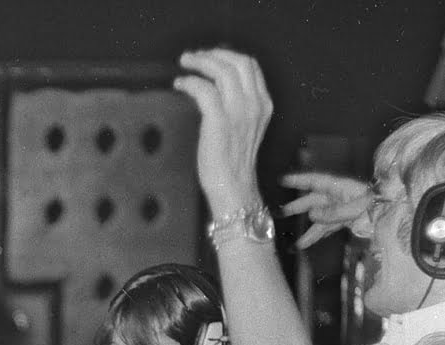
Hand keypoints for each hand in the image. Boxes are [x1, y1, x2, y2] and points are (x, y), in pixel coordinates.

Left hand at [173, 48, 272, 218]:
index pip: (251, 66)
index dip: (229, 55)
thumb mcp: (244, 130)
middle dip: (214, 53)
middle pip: (238, 61)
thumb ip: (237, 108)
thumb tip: (213, 90)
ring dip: (200, 62)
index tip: (212, 57)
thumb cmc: (233, 166)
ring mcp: (238, 112)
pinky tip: (181, 84)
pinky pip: (203, 89)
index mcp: (264, 105)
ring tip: (185, 63)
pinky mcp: (219, 121)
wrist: (234, 191)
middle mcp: (255, 104)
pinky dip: (190, 82)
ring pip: (221, 70)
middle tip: (195, 57)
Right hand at [281, 172, 374, 248]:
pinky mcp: (347, 220)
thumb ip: (332, 212)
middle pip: (313, 200)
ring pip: (320, 219)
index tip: (283, 181)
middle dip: (298, 207)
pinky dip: (319, 236)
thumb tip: (312, 215)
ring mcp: (342, 209)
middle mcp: (338, 196)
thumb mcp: (354, 207)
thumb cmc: (377, 205)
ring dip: (308, 231)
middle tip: (281, 213)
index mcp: (339, 187)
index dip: (298, 181)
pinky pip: (329, 228)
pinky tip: (310, 244)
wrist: (394, 212)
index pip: (314, 181)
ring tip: (296, 245)